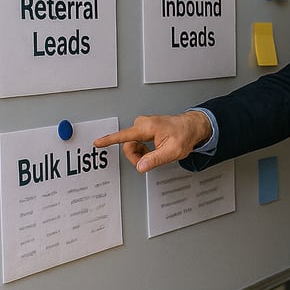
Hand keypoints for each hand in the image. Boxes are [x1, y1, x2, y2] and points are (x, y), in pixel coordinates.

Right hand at [93, 111, 211, 172]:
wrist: (191, 127)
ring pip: (132, 145)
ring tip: (155, 153)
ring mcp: (143, 125)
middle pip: (128, 146)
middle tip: (150, 161)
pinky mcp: (144, 128)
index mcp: (147, 127)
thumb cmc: (184, 135)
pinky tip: (153, 149)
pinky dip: (143, 150)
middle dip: (137, 157)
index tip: (97, 143)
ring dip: (141, 154)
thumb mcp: (173, 151)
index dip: (109, 140)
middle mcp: (143, 123)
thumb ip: (155, 159)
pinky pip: (136, 143)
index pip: (124, 135)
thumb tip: (141, 166)